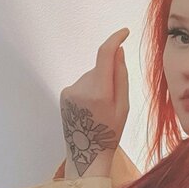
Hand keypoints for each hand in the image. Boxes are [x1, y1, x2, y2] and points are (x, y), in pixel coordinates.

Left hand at [59, 27, 129, 176]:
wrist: (86, 154)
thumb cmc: (110, 133)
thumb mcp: (124, 106)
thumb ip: (121, 76)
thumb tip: (118, 51)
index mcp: (99, 91)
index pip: (105, 53)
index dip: (115, 39)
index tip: (124, 32)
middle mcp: (81, 87)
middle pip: (100, 68)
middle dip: (108, 77)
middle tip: (112, 103)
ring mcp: (70, 90)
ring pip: (91, 76)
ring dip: (98, 87)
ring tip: (98, 110)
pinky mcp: (64, 93)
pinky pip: (82, 84)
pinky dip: (88, 92)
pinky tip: (88, 110)